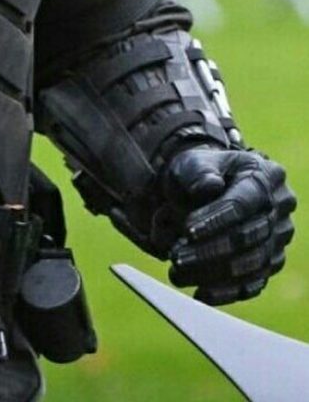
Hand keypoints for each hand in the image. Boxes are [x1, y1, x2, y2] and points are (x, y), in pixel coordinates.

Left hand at [164, 147, 295, 305]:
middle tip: (177, 258)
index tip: (188, 230)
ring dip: (213, 274)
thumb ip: (199, 171)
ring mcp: (278, 239)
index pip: (243, 204)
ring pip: (252, 265)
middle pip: (248, 238)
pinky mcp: (270, 264)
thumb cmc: (199, 173)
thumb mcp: (193, 161)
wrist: (205, 188)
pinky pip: (253, 284)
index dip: (216, 219)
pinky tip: (199, 294)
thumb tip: (208, 186)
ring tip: (178, 274)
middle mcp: (279, 210)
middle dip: (210, 251)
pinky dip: (226, 292)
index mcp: (264, 176)